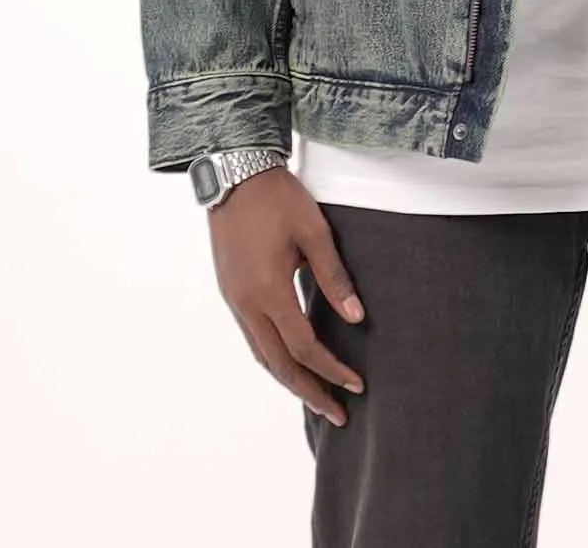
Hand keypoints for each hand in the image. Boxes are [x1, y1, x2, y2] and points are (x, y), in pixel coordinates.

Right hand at [208, 165, 366, 427]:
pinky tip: (290, 361)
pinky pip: (252, 338)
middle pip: (279, 364)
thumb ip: (335, 277)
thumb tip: (357, 317)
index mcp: (269, 291)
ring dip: (289, 379)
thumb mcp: (314, 232)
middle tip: (338, 415)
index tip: (357, 385)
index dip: (332, 369)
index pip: (304, 346)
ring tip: (316, 397)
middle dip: (309, 392)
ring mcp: (234, 300)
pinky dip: (273, 358)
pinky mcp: (231, 291)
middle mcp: (246, 304)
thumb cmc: (278, 199)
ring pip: (261, 355)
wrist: (235, 173)